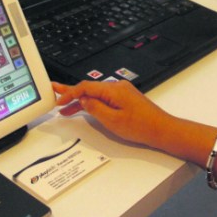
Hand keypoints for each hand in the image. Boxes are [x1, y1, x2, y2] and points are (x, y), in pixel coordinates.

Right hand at [53, 79, 173, 148]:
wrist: (161, 129)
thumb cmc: (142, 126)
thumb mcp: (112, 120)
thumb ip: (95, 108)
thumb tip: (83, 100)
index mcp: (113, 90)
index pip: (85, 87)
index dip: (69, 93)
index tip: (58, 100)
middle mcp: (117, 87)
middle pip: (89, 88)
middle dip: (70, 92)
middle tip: (54, 92)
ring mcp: (121, 92)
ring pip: (95, 93)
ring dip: (80, 100)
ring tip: (65, 108)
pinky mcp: (125, 98)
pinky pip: (104, 97)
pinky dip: (92, 102)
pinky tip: (84, 108)